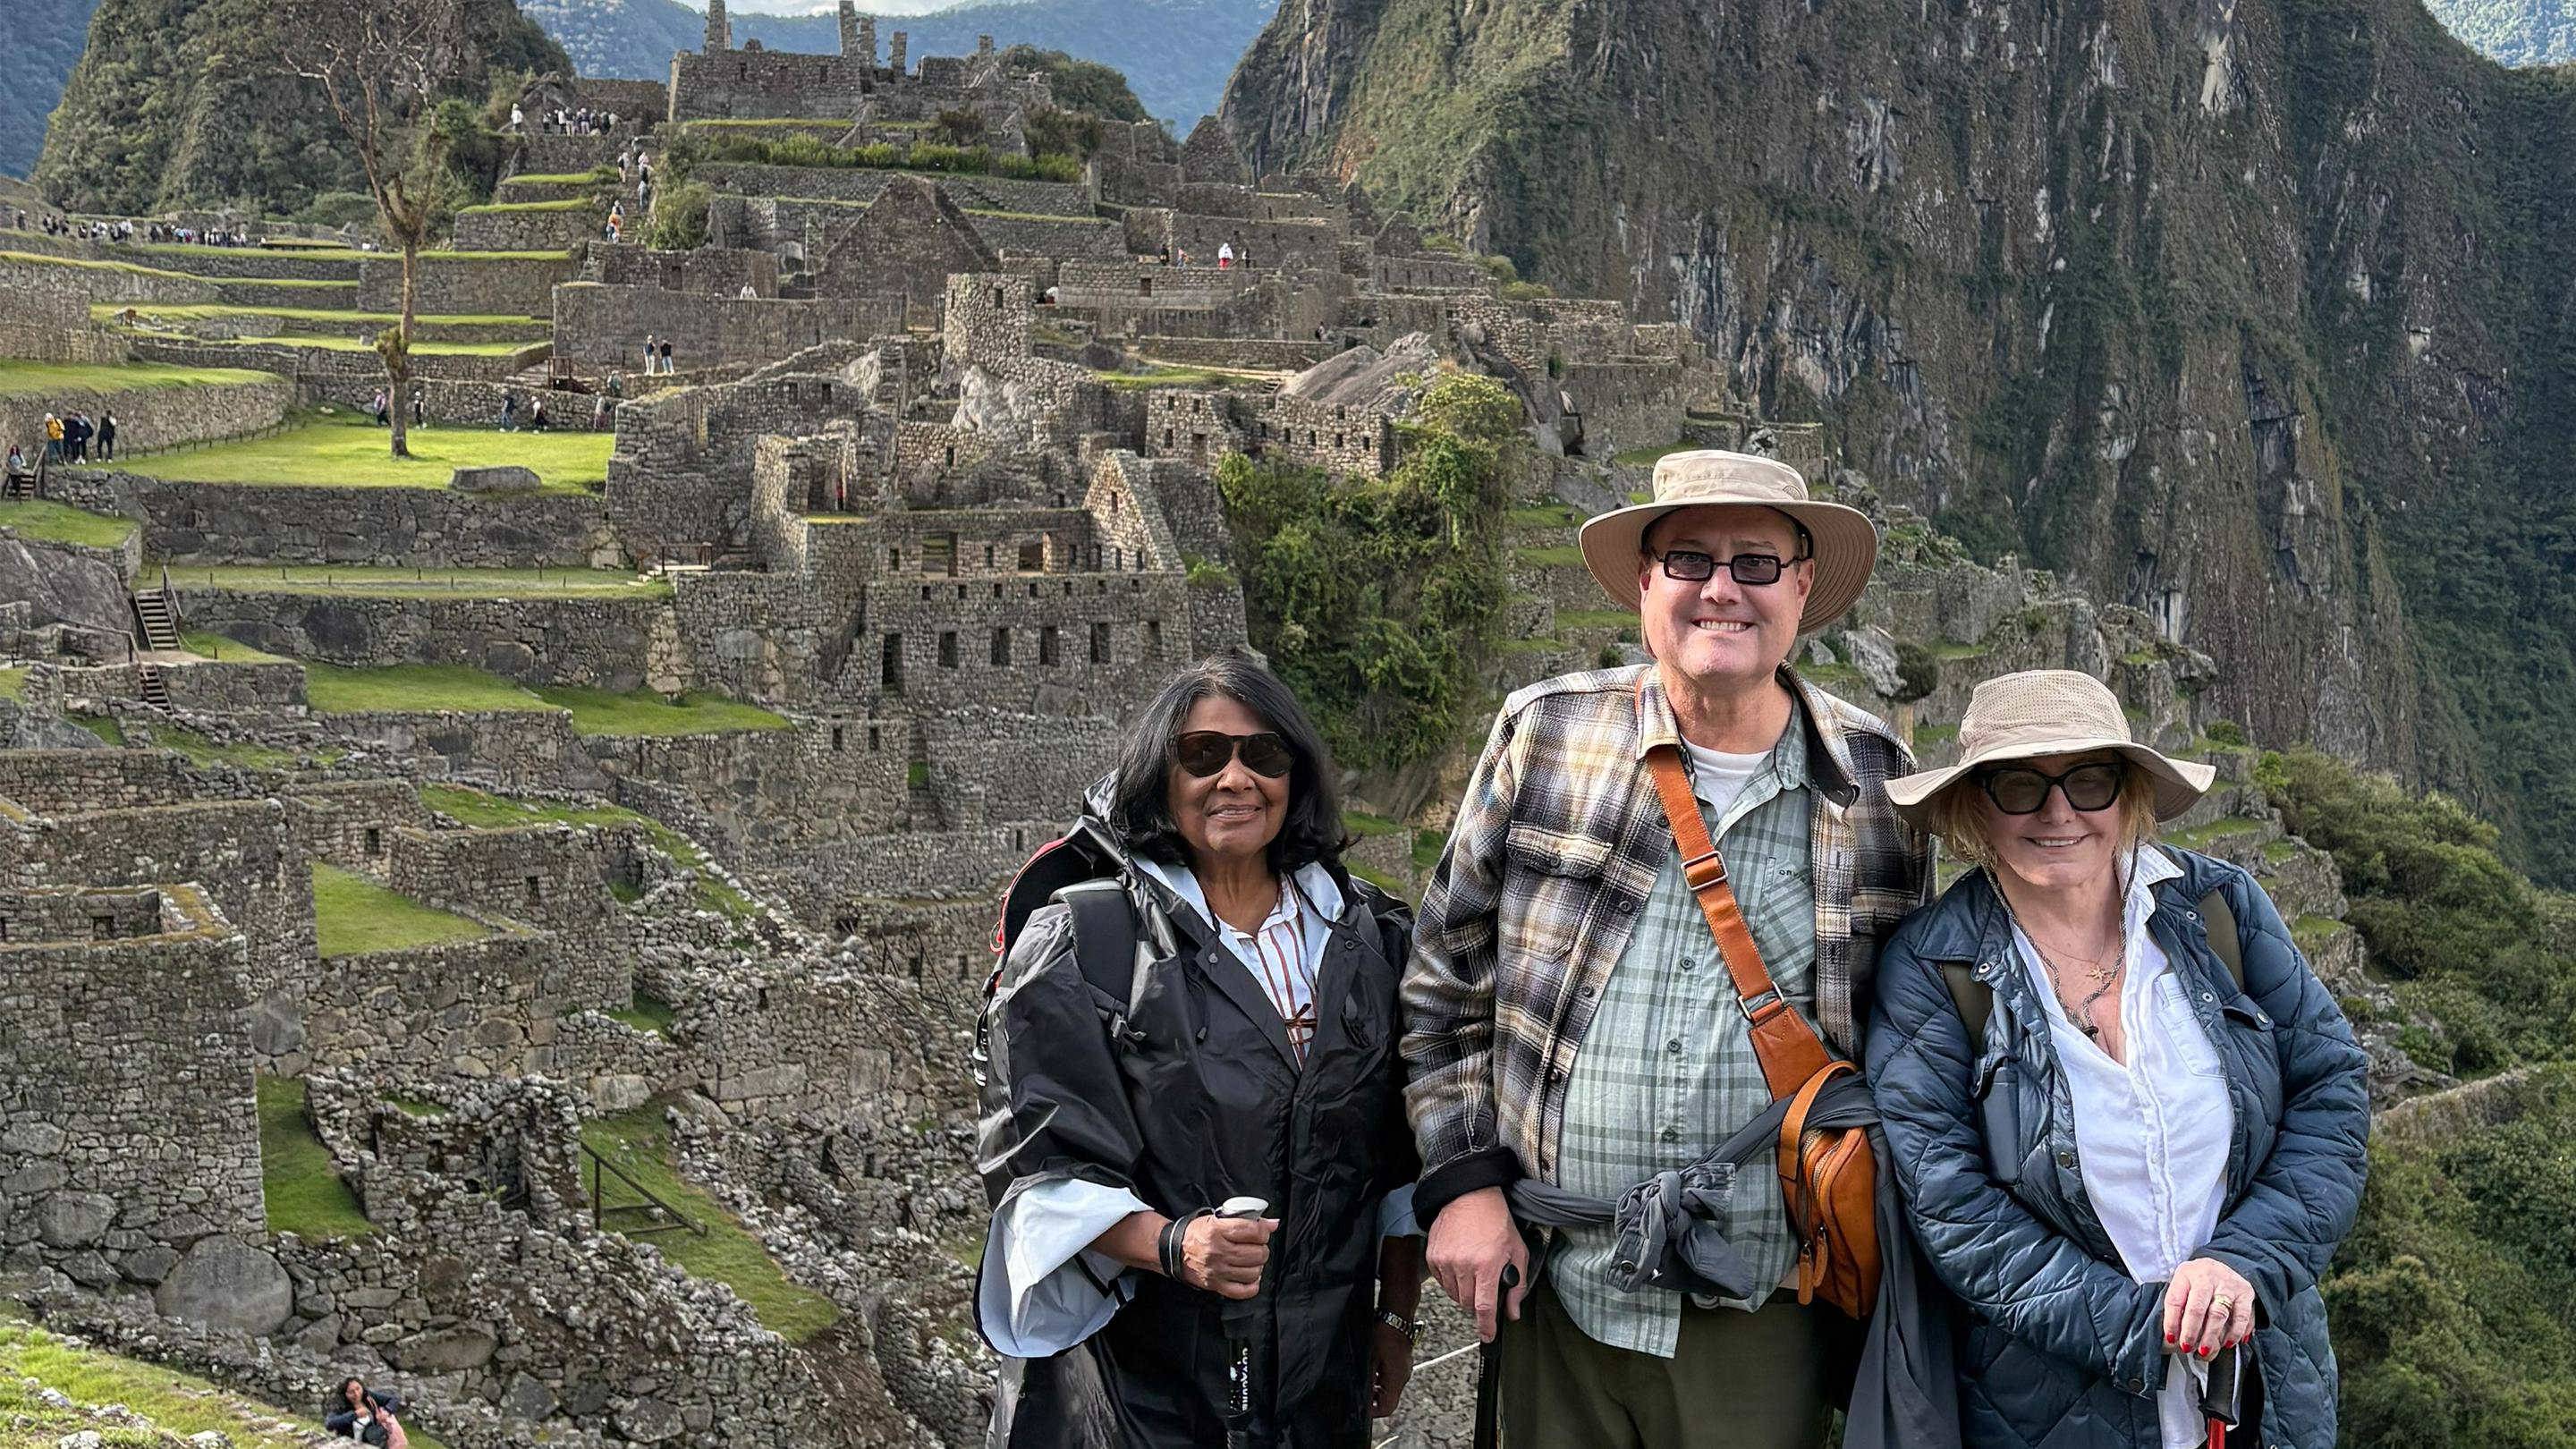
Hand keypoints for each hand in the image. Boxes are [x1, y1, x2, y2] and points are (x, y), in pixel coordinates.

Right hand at [1180, 1214, 1277, 1299]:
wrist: (1174, 1250)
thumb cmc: (1198, 1233)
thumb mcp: (1218, 1218)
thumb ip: (1246, 1219)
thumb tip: (1274, 1224)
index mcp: (1216, 1230)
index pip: (1252, 1231)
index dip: (1263, 1231)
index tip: (1262, 1232)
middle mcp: (1217, 1251)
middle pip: (1256, 1253)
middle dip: (1263, 1249)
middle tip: (1258, 1246)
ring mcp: (1217, 1270)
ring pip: (1253, 1272)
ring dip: (1258, 1266)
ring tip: (1253, 1260)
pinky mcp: (1215, 1285)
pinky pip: (1242, 1291)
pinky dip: (1252, 1285)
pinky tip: (1250, 1276)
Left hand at [1368, 1321, 1414, 1416]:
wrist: (1396, 1318)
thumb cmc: (1384, 1335)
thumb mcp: (1370, 1358)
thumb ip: (1367, 1378)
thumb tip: (1362, 1393)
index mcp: (1396, 1379)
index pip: (1388, 1407)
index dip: (1374, 1412)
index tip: (1362, 1407)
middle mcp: (1402, 1377)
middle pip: (1389, 1400)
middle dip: (1373, 1400)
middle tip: (1359, 1394)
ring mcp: (1403, 1370)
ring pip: (1390, 1389)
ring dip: (1376, 1389)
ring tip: (1363, 1381)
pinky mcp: (1402, 1363)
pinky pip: (1392, 1378)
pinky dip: (1381, 1379)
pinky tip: (1371, 1370)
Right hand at [1426, 1186, 1528, 1341]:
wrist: (1469, 1197)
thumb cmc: (1496, 1222)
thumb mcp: (1517, 1251)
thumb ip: (1517, 1285)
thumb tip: (1512, 1312)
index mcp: (1487, 1264)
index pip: (1484, 1307)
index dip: (1486, 1326)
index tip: (1488, 1336)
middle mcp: (1463, 1265)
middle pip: (1468, 1304)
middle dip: (1478, 1302)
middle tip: (1485, 1286)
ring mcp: (1445, 1261)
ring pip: (1454, 1295)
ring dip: (1464, 1292)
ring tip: (1473, 1271)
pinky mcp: (1433, 1257)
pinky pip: (1442, 1282)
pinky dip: (1452, 1281)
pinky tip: (1460, 1265)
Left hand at [2163, 1257, 2256, 1358]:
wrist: (2223, 1263)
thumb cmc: (2198, 1279)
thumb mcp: (2182, 1284)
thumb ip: (2178, 1306)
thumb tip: (2173, 1336)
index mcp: (2185, 1274)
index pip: (2175, 1300)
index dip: (2171, 1322)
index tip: (2171, 1338)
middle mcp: (2206, 1277)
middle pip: (2197, 1308)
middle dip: (2191, 1331)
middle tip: (2187, 1347)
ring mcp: (2227, 1284)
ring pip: (2219, 1314)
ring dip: (2211, 1336)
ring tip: (2205, 1351)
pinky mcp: (2245, 1292)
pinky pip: (2242, 1316)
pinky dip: (2235, 1332)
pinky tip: (2228, 1343)